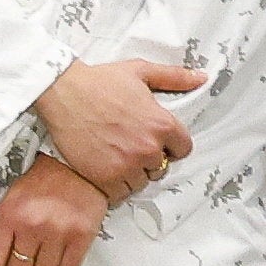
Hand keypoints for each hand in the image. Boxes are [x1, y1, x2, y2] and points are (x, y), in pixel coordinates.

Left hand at [0, 155, 108, 265]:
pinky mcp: (82, 235)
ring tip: (47, 250)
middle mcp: (33, 225)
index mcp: (9, 215)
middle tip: (27, 255)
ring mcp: (59, 232)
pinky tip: (62, 252)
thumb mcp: (11, 199)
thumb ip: (1, 230)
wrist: (79, 164)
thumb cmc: (43, 181)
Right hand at [34, 59, 202, 199]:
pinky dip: (114, 186)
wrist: (63, 93)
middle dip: (150, 160)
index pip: (183, 149)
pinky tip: (106, 170)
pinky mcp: (103, 178)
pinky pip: (119, 194)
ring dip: (132, 174)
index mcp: (162, 125)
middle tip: (131, 147)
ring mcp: (126, 165)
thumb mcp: (142, 72)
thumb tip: (201, 77)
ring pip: (140, 182)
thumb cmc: (101, 81)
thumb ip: (175, 77)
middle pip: (161, 168)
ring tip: (117, 158)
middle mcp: (148, 148)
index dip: (171, 145)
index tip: (157, 141)